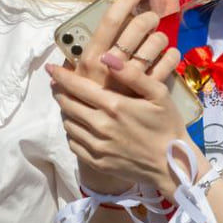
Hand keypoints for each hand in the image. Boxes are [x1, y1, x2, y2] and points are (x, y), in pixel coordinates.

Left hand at [49, 28, 193, 194]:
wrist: (172, 166)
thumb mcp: (158, 94)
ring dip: (65, 111)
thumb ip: (132, 74)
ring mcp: (97, 146)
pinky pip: (74, 143)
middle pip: (68, 105)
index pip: (77, 87)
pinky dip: (71, 132)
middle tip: (58, 84)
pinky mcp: (97, 162)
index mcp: (113, 106)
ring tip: (69, 103)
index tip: (50, 69)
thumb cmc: (167, 125)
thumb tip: (106, 57)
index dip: (61, 76)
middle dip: (60, 92)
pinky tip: (78, 126)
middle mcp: (100, 126)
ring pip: (69, 124)